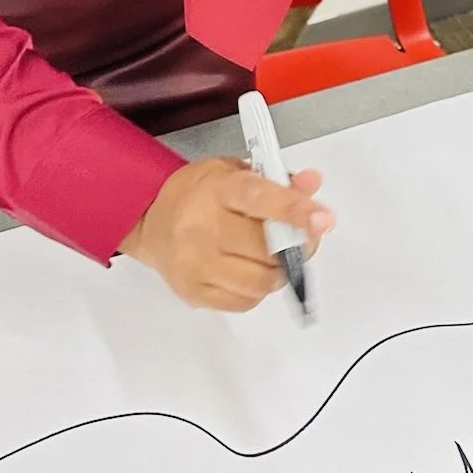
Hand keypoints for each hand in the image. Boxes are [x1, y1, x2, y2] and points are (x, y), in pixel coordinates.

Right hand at [120, 157, 333, 311]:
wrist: (149, 218)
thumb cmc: (197, 194)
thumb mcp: (236, 171)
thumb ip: (278, 179)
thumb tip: (311, 184)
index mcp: (217, 190)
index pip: (260, 200)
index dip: (295, 211)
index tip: (323, 219)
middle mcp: (202, 228)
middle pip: (266, 249)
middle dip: (297, 246)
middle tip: (301, 238)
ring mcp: (196, 264)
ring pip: (260, 281)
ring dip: (278, 270)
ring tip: (271, 254)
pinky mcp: (194, 292)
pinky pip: (245, 301)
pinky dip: (257, 289)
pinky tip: (248, 268)